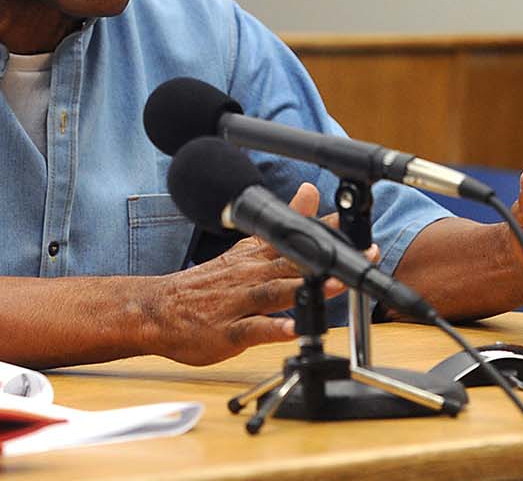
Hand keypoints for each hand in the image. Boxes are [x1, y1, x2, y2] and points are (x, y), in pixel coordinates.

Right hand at [143, 183, 355, 364]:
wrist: (159, 309)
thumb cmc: (208, 282)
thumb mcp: (246, 246)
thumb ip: (283, 221)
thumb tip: (310, 191)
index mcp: (257, 256)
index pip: (297, 237)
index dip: (329, 229)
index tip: (358, 222)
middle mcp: (251, 275)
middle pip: (294, 263)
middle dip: (329, 258)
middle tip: (363, 252)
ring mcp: (239, 303)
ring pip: (276, 293)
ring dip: (307, 288)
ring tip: (335, 285)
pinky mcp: (228, 332)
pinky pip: (252, 329)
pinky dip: (273, 329)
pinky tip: (293, 330)